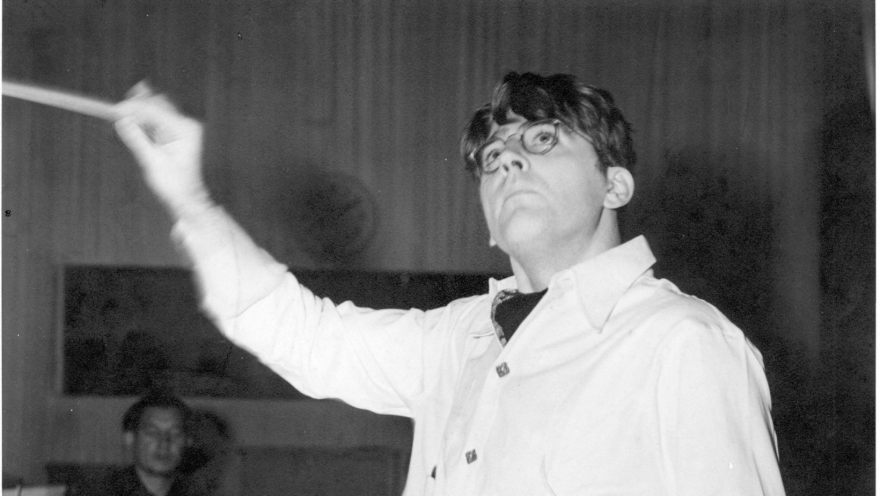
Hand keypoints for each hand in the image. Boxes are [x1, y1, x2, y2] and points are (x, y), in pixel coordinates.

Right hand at [114, 82, 211, 217]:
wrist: (186, 198)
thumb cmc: (174, 184)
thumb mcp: (151, 161)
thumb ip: (136, 138)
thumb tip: (121, 120)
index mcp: (184, 130)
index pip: (154, 110)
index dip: (132, 108)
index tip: (114, 110)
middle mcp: (186, 126)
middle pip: (158, 105)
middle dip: (137, 106)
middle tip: (117, 111)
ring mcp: (183, 129)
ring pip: (158, 111)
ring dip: (140, 113)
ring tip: (122, 116)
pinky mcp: (178, 134)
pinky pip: (159, 121)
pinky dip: (146, 121)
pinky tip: (134, 123)